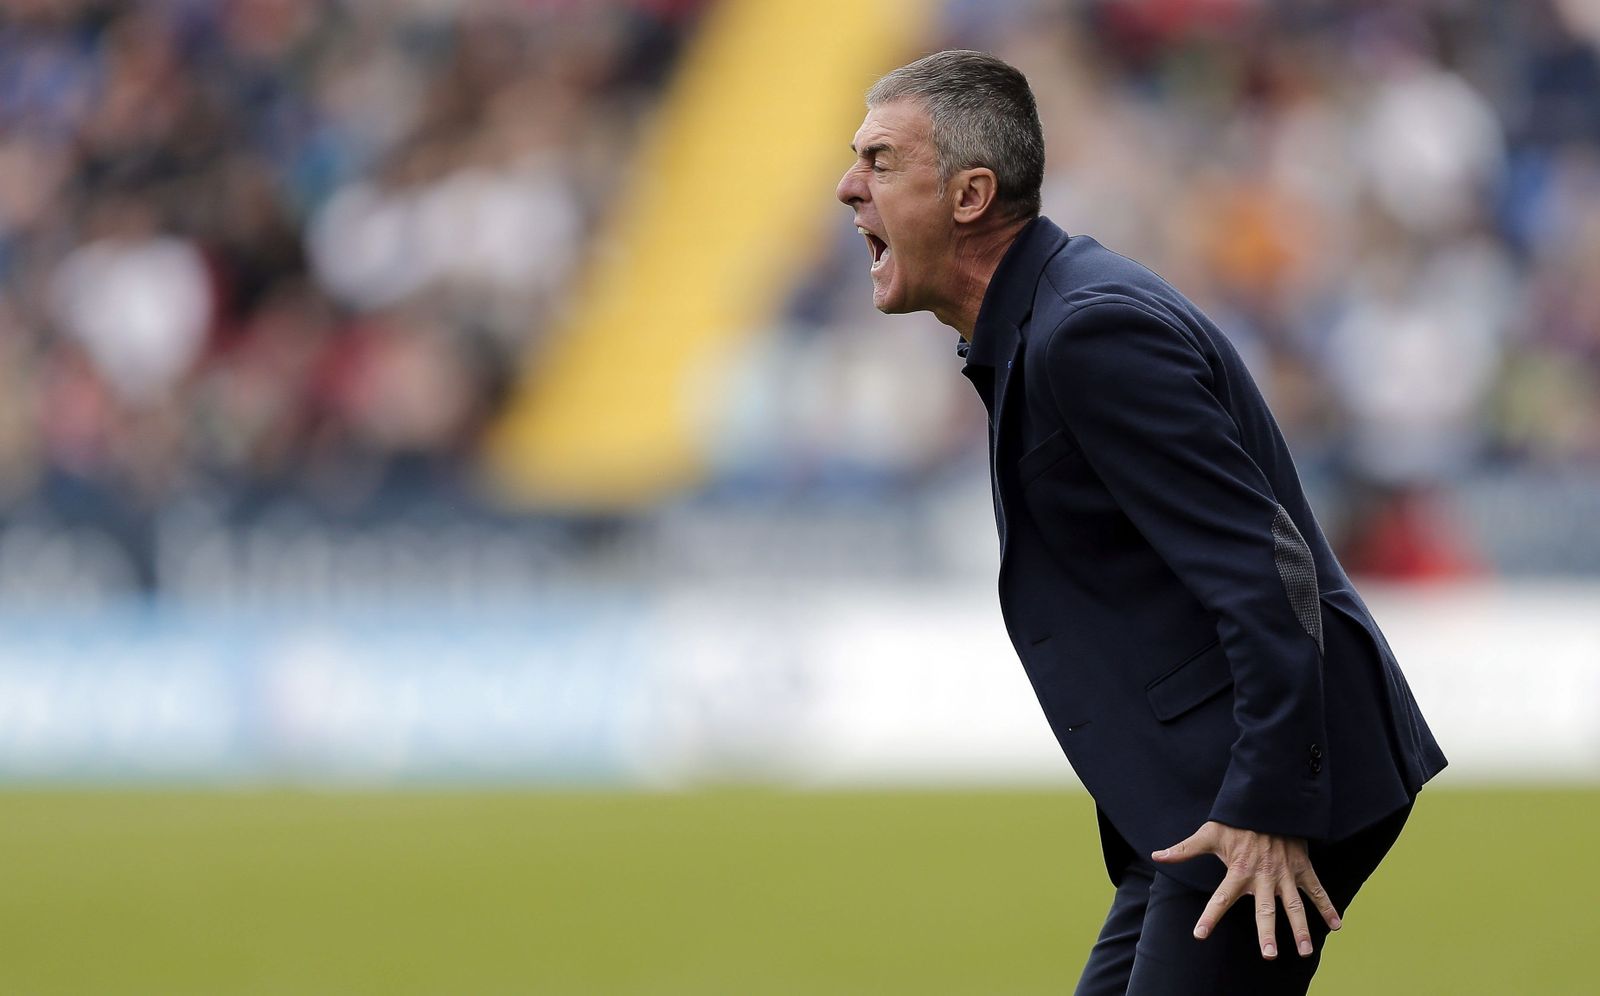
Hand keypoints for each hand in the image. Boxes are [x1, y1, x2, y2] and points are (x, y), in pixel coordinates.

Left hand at [1152, 821, 1340, 959]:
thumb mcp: (1208, 833)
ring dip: (1301, 928)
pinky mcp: (1302, 868)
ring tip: (1304, 952)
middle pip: (1265, 909)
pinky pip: (1317, 890)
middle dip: (1267, 933)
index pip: (1220, 898)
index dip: (1209, 916)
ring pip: (1294, 905)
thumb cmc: (1236, 821)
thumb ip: (1184, 849)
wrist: (1269, 801)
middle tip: (1269, 955)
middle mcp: (1263, 876)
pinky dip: (1328, 907)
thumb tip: (1157, 855)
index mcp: (1239, 871)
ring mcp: (1285, 873)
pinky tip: (1337, 926)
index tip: (1200, 934)